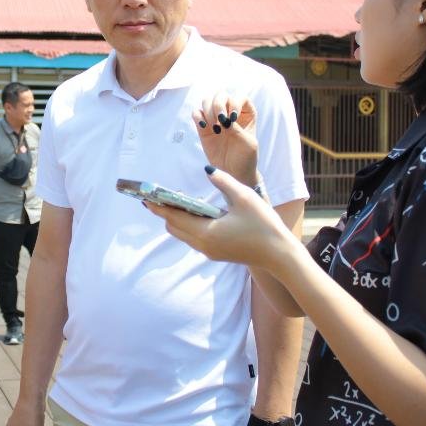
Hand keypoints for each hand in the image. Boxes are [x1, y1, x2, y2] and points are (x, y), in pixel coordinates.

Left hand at [146, 167, 295, 271]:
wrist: (279, 255)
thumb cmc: (263, 225)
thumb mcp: (243, 197)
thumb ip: (223, 182)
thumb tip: (207, 170)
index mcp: (206, 232)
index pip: (173, 218)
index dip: (158, 206)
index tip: (146, 195)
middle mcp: (203, 245)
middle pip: (174, 228)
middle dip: (165, 212)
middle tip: (159, 194)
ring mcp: (209, 251)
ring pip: (183, 234)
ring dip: (177, 218)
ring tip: (175, 200)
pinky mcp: (216, 253)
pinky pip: (194, 238)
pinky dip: (188, 224)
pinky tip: (195, 211)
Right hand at [194, 94, 258, 184]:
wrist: (234, 173)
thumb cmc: (246, 157)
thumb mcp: (248, 143)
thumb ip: (237, 129)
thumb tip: (222, 119)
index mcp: (245, 113)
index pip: (240, 96)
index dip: (234, 102)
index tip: (232, 117)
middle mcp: (229, 112)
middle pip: (221, 94)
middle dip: (219, 104)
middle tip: (220, 120)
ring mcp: (215, 119)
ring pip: (207, 100)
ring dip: (208, 109)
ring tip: (214, 127)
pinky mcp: (203, 127)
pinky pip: (196, 113)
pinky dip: (198, 116)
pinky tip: (204, 126)